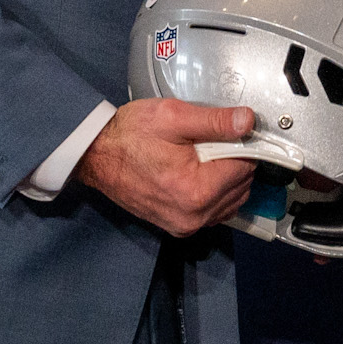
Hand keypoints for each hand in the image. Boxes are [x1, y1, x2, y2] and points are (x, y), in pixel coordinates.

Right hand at [75, 99, 254, 235]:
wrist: (95, 156)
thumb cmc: (128, 136)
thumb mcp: (172, 117)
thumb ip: (214, 121)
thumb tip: (247, 121)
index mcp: (197, 190)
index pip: (246, 167)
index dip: (242, 144)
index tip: (229, 132)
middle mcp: (194, 215)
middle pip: (242, 186)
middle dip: (235, 162)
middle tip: (210, 142)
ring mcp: (186, 225)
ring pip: (232, 201)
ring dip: (228, 178)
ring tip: (203, 156)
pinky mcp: (179, 226)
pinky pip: (215, 212)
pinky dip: (217, 193)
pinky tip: (199, 172)